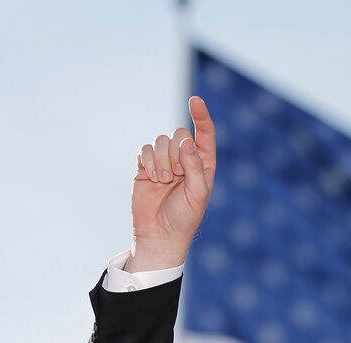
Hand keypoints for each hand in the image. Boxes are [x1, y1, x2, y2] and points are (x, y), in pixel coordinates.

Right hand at [126, 96, 216, 271]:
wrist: (160, 234)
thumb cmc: (184, 216)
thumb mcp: (197, 192)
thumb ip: (194, 166)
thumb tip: (186, 141)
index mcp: (203, 163)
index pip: (205, 133)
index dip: (201, 115)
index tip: (194, 100)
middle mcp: (184, 158)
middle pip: (179, 134)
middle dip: (176, 153)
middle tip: (176, 176)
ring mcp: (164, 161)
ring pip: (160, 140)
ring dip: (162, 160)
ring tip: (164, 181)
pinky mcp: (145, 165)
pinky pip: (145, 149)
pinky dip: (149, 161)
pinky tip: (152, 178)